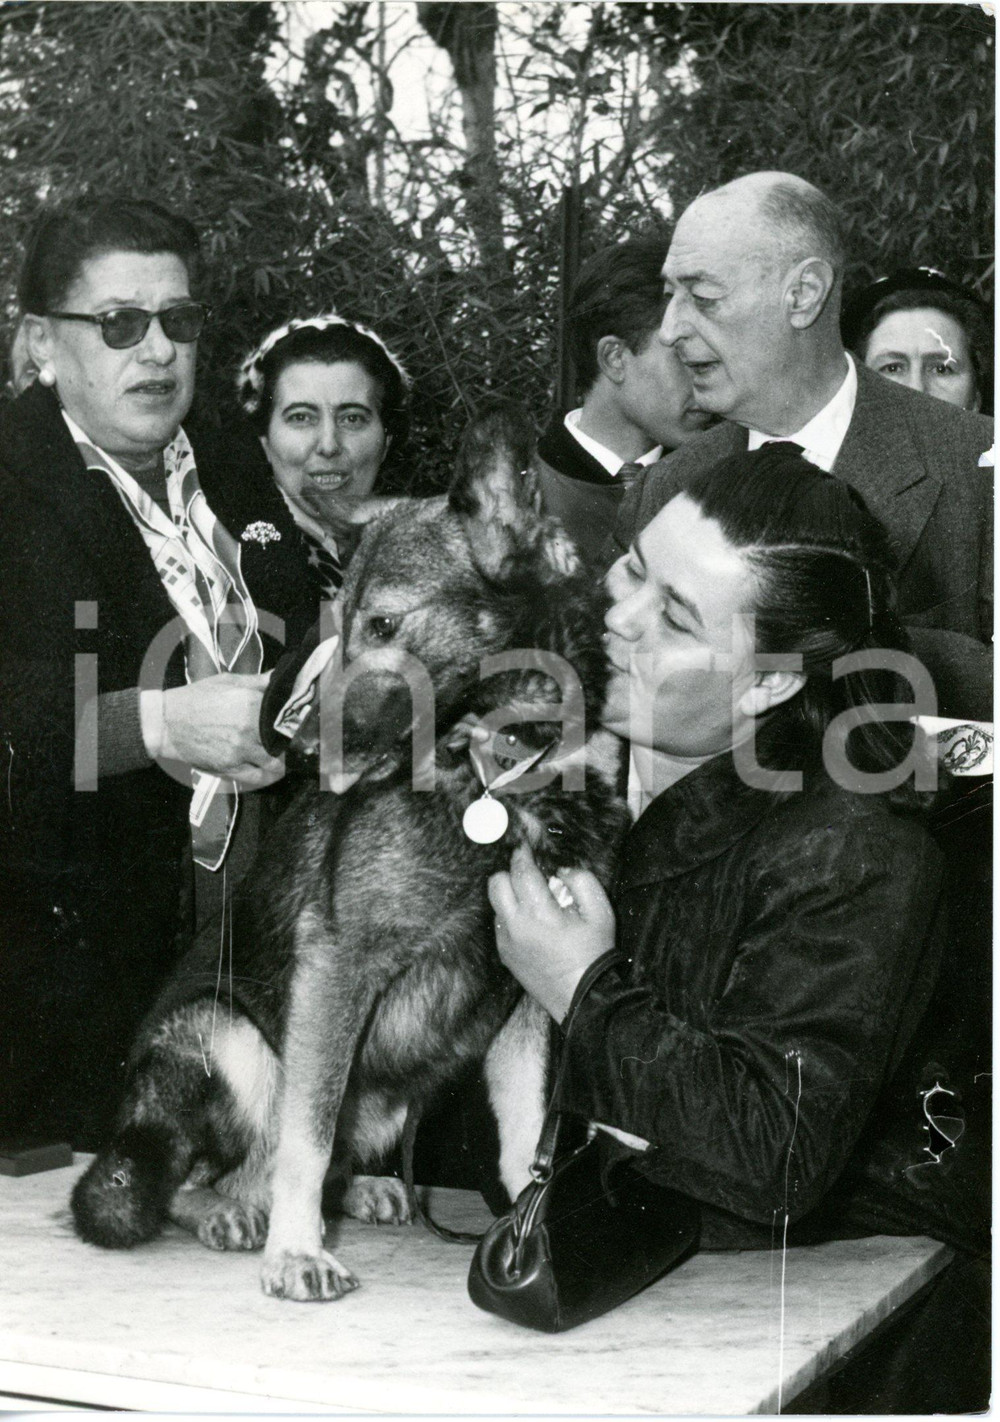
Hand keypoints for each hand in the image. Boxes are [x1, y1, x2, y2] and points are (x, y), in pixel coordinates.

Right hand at [150, 673, 284, 786]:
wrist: (166, 721)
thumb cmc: (196, 698)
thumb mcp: (229, 681)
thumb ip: (258, 682)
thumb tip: (280, 676)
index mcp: (252, 703)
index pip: (286, 715)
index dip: (296, 720)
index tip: (301, 722)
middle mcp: (250, 728)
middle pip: (285, 741)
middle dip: (291, 743)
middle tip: (293, 742)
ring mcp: (241, 750)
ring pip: (275, 763)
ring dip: (281, 762)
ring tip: (282, 758)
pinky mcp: (230, 767)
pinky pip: (258, 778)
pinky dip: (267, 777)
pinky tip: (269, 772)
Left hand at [488, 843, 615, 1021]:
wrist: (583, 998)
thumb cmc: (594, 954)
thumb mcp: (601, 913)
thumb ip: (582, 881)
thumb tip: (561, 869)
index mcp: (539, 914)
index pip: (521, 871)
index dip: (523, 853)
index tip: (526, 844)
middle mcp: (516, 926)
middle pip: (496, 883)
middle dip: (510, 872)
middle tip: (529, 873)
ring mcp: (506, 942)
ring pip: (495, 903)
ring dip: (510, 895)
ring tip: (533, 899)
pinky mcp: (504, 954)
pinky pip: (500, 924)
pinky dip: (511, 915)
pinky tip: (532, 921)